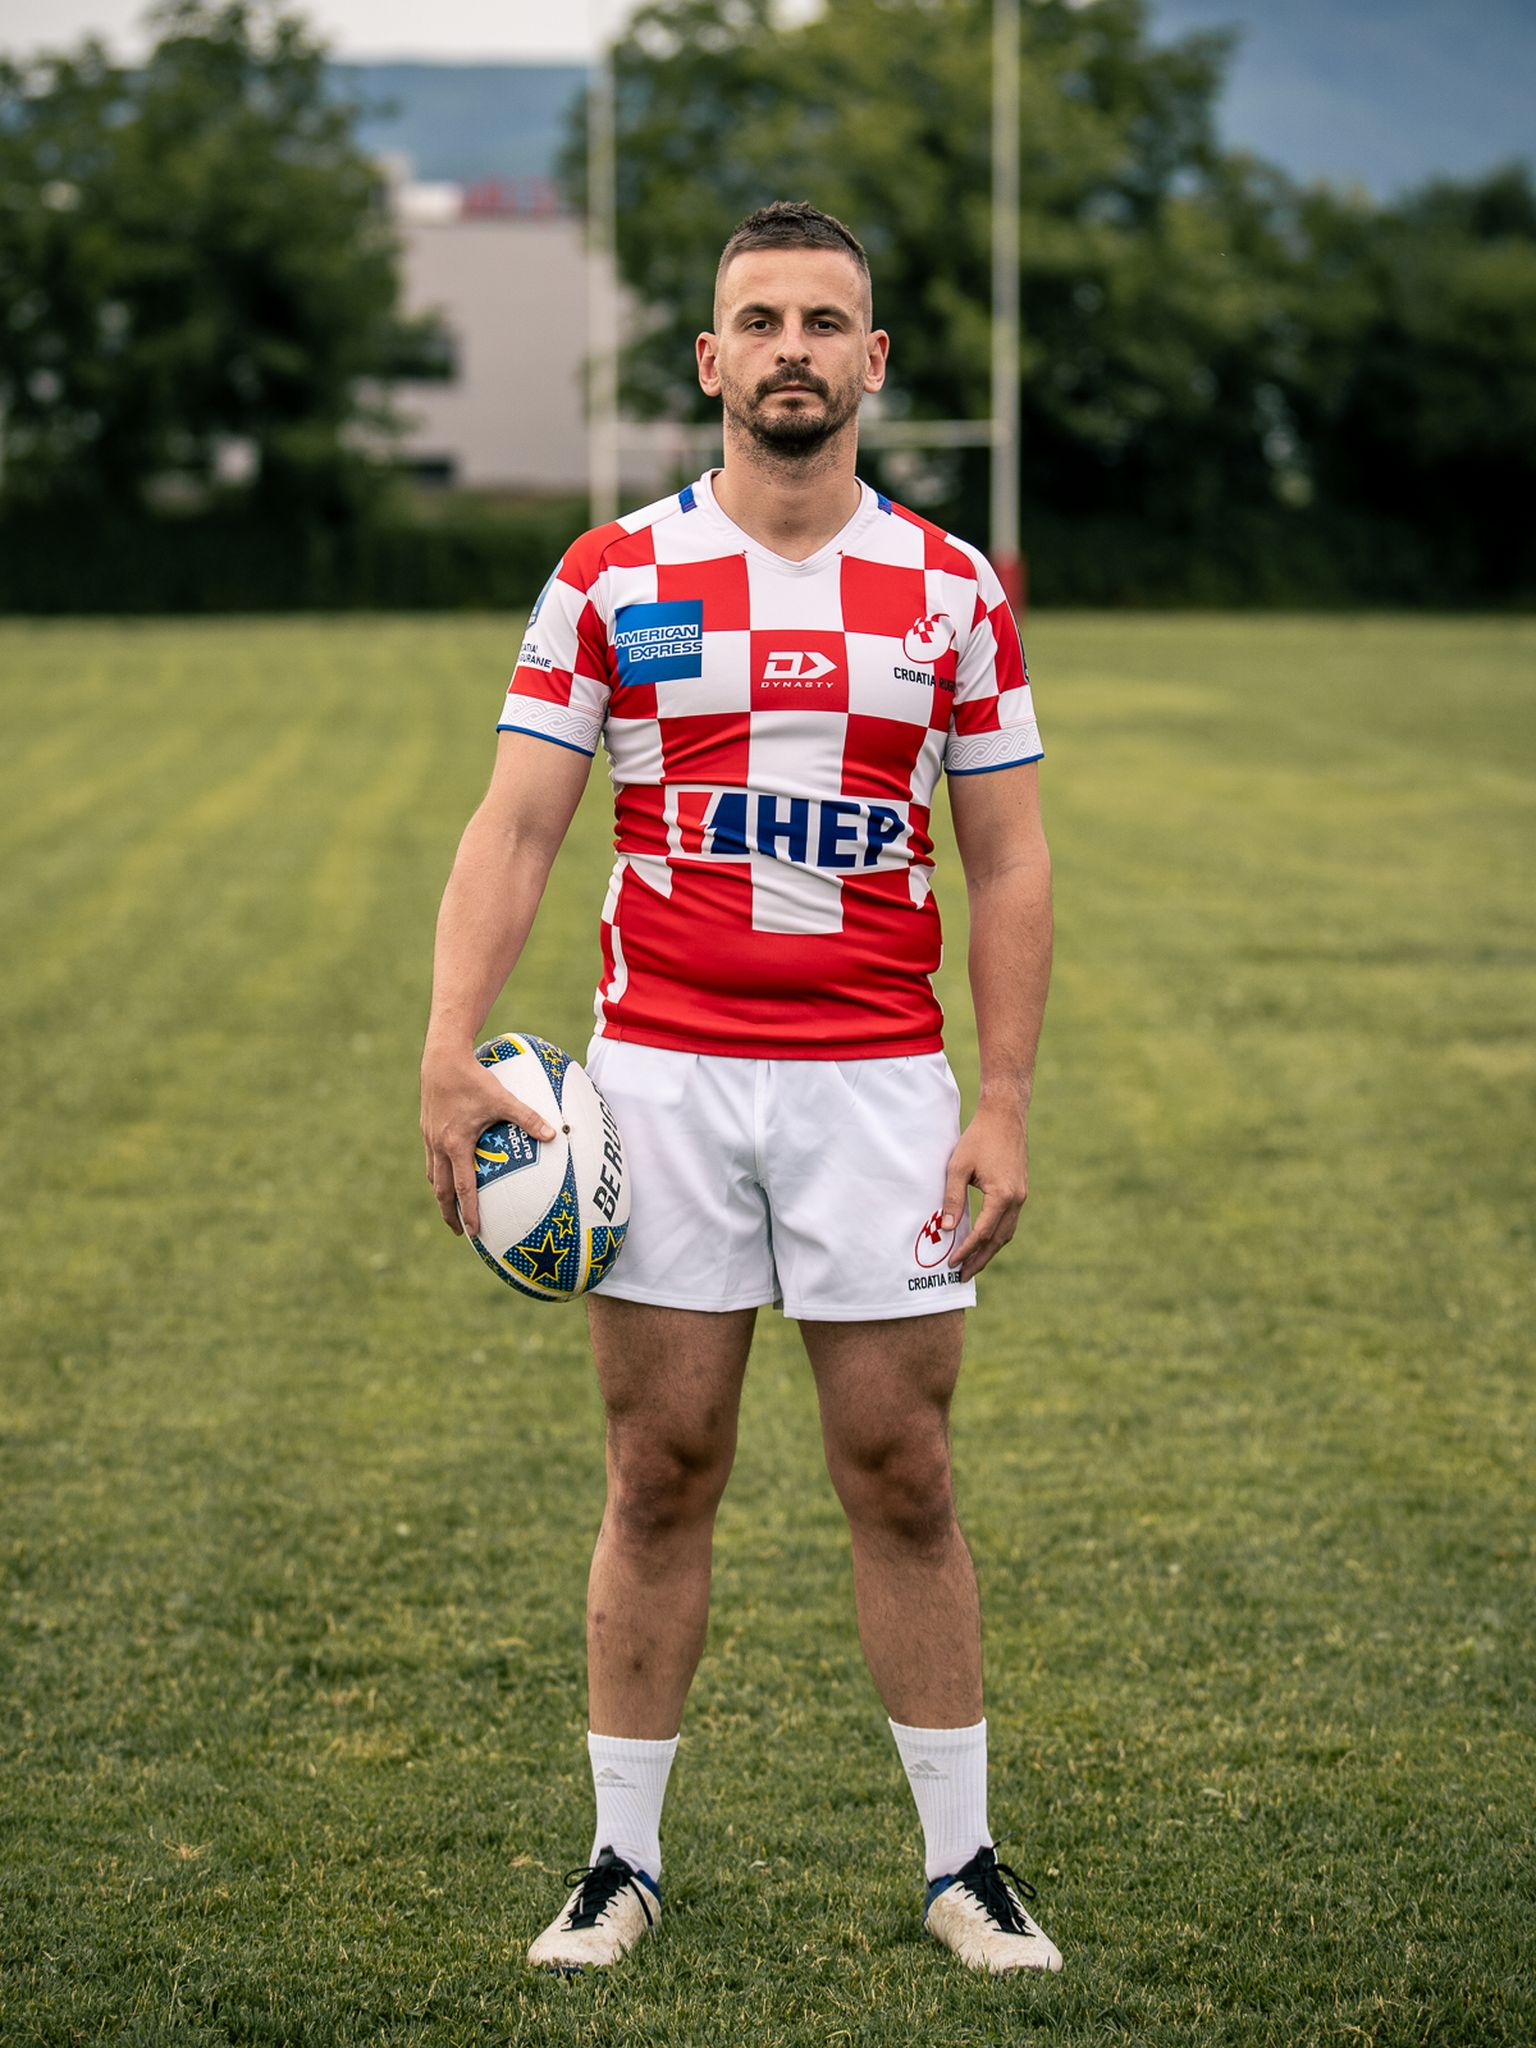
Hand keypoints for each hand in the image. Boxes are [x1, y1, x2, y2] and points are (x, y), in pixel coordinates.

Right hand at [420, 1041, 555, 1235]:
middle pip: (442, 1190)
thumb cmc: (474, 1078)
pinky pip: (431, 1159)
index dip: (468, 1211)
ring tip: (450, 1208)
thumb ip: (528, 1117)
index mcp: (456, 1144)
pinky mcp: (427, 1128)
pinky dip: (438, 1173)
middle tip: (460, 1232)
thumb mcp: (503, 1098)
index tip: (474, 1231)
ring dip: (442, 1195)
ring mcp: (430, 1138)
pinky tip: (448, 1173)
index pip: (464, 1187)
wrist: (442, 1058)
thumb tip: (555, 1134)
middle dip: (449, 1213)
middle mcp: (439, 1145)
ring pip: (433, 1176)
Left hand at [941, 1097, 1028, 1281]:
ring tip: (972, 1264)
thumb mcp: (958, 1167)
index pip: (983, 1233)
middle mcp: (1016, 1199)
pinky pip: (1009, 1221)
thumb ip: (952, 1199)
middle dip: (980, 1260)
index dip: (966, 1250)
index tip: (952, 1263)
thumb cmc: (979, 1138)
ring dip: (990, 1250)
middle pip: (999, 1240)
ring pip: (1007, 1233)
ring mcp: (1021, 1196)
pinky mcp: (1020, 1190)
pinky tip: (984, 1240)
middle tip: (962, 1277)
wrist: (1005, 1116)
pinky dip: (996, 1235)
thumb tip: (945, 1229)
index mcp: (1002, 1195)